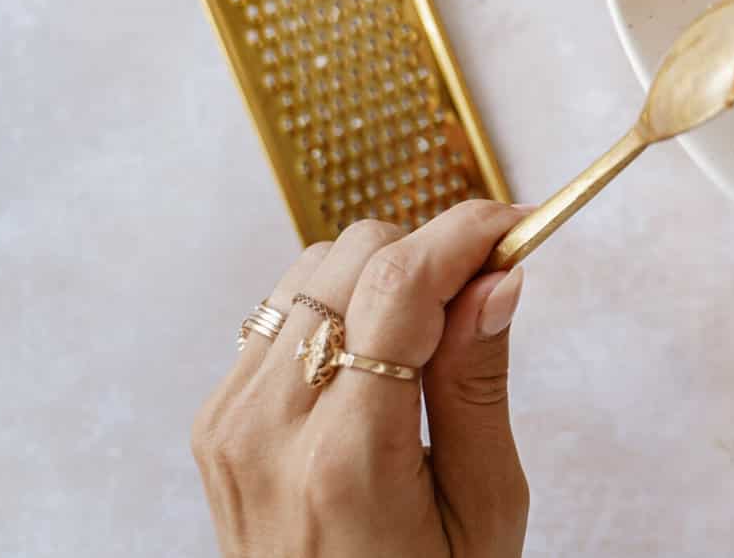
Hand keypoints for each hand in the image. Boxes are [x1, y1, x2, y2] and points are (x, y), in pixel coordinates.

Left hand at [193, 202, 530, 557]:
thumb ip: (480, 384)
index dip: (466, 234)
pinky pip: (283, 311)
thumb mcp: (484, 508)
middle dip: (430, 250)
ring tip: (433, 327)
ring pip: (314, 267)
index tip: (516, 226)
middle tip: (486, 285)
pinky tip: (379, 355)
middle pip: (353, 255)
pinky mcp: (217, 419)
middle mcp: (269, 429)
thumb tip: (497, 278)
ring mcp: (230, 422)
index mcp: (346, 459)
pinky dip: (340, 305)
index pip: (400, 286)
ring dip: (383, 273)